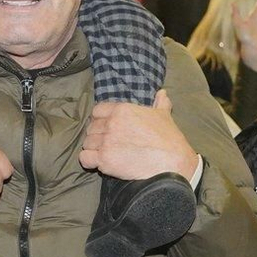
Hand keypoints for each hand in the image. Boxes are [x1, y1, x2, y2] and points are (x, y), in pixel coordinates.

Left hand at [79, 90, 199, 180]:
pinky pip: (84, 158)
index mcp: (122, 110)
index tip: (107, 129)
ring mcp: (106, 142)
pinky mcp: (104, 160)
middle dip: (97, 136)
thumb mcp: (164, 115)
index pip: (97, 111)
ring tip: (106, 155)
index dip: (100, 120)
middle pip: (91, 128)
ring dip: (93, 149)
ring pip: (87, 143)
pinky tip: (99, 163)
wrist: (172, 162)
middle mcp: (111, 123)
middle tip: (108, 145)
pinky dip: (89, 161)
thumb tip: (162, 93)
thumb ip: (160, 103)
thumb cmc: (169, 139)